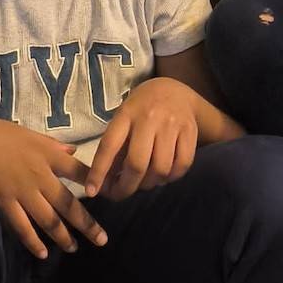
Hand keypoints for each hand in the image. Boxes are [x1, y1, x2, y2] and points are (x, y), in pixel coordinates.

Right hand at [0, 116, 106, 259]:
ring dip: (63, 237)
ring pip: (48, 220)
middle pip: (68, 203)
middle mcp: (39, 175)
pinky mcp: (5, 202)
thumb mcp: (31, 134)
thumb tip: (73, 151)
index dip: (96, 183)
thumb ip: (53, 145)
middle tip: (101, 239)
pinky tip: (43, 253)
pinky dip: (33, 242)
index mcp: (48, 154)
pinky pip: (22, 227)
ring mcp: (22, 191)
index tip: (111, 195)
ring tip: (74, 248)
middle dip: (87, 223)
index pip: (79, 171)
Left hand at [86, 77, 198, 201]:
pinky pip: (181, 166)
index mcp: (127, 113)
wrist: (175, 89)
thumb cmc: (143, 108)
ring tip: (144, 180)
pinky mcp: (190, 131)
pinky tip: (164, 174)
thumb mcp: (124, 118)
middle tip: (122, 193)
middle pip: (137, 163)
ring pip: (160, 169)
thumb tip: (101, 183)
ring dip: (150, 183)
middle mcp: (150, 117)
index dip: (99, 171)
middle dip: (126, 187)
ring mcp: (172, 123)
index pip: (109, 145)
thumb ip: (115, 147)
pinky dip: (171, 177)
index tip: (92, 191)